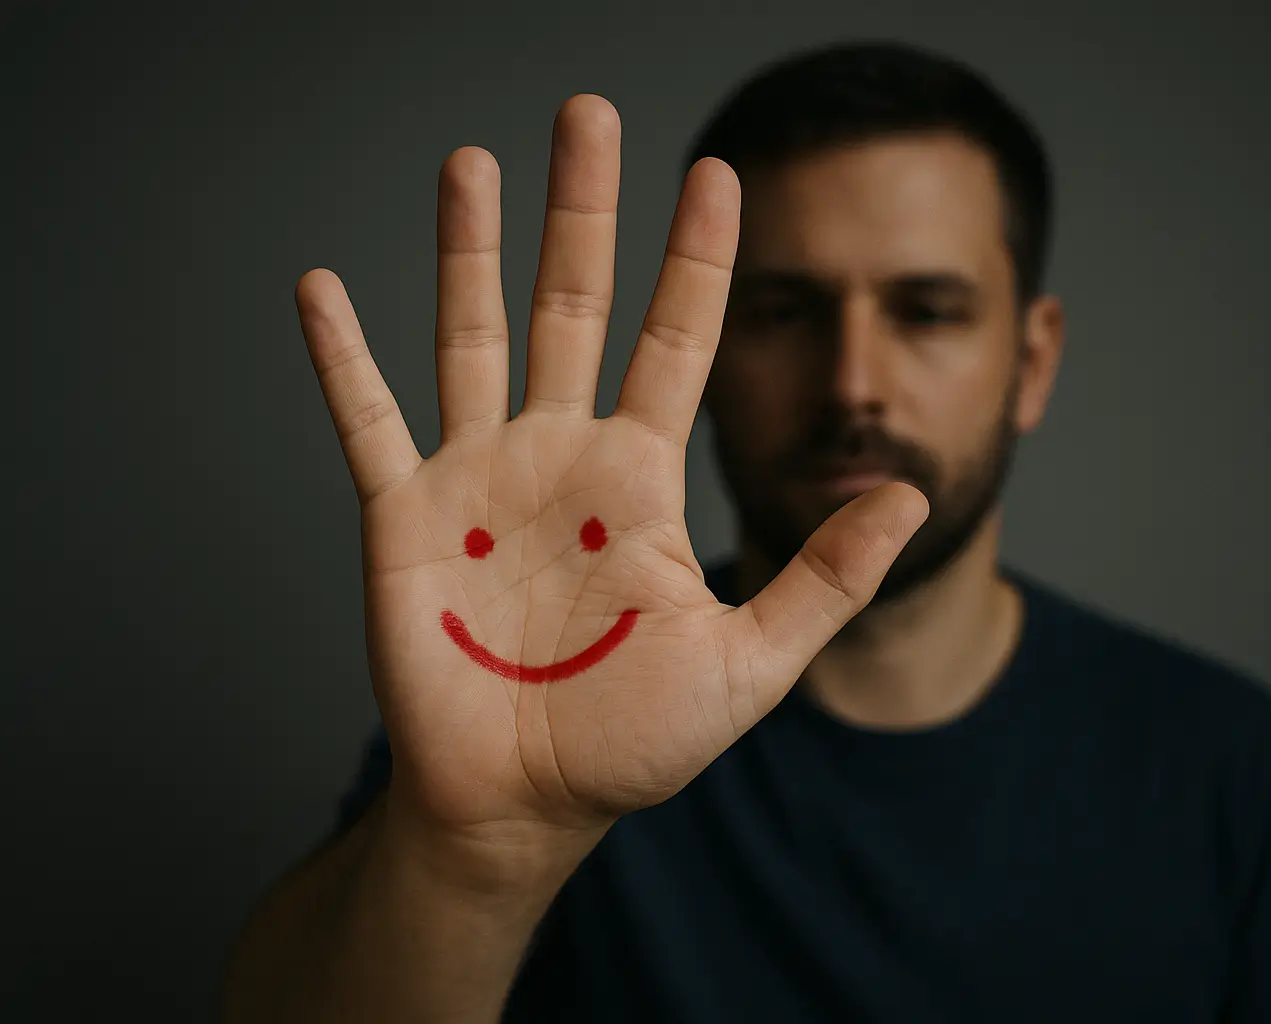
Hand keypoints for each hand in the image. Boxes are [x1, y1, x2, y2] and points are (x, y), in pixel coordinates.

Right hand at [295, 95, 927, 843]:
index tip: (716, 172)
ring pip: (473, 335)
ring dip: (467, 248)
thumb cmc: (630, 741)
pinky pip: (369, 421)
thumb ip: (825, 579)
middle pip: (574, 304)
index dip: (696, 257)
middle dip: (583, 210)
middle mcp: (560, 456)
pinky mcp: (406, 519)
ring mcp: (478, 479)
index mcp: (639, 478)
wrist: (523, 803)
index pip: (676, 339)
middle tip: (587, 113)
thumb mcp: (749, 663)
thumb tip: (907, 497)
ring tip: (471, 160)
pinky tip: (322, 287)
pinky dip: (343, 359)